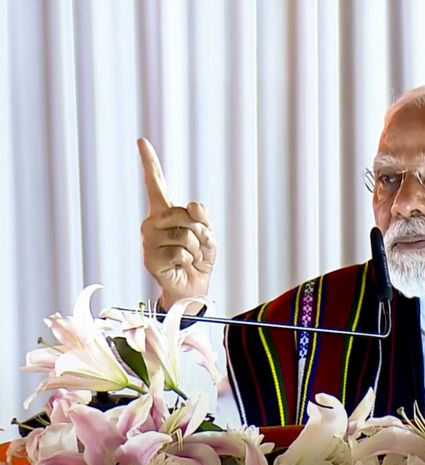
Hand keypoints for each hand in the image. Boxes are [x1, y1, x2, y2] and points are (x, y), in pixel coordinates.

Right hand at [138, 138, 216, 309]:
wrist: (192, 288)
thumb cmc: (198, 259)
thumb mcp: (208, 235)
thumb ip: (204, 218)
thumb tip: (193, 205)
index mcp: (165, 211)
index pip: (156, 184)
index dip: (149, 162)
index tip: (141, 141)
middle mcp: (152, 222)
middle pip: (186, 214)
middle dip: (200, 232)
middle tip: (194, 247)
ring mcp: (148, 240)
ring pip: (186, 235)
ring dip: (196, 250)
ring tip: (187, 258)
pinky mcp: (149, 258)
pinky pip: (182, 252)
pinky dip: (188, 261)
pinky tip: (179, 267)